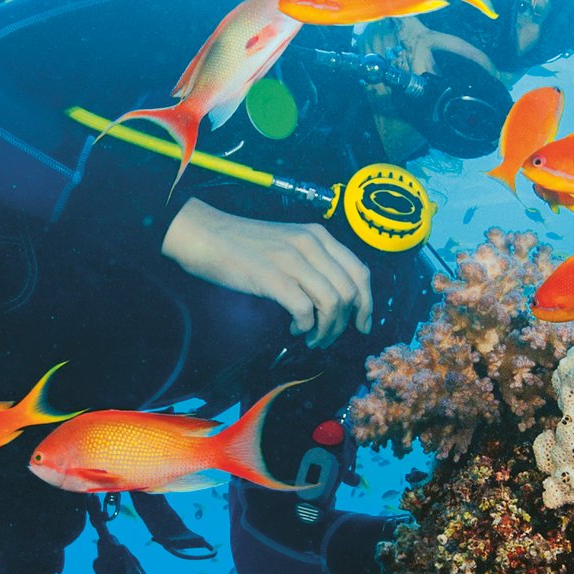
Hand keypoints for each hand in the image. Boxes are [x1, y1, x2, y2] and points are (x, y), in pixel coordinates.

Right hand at [162, 200, 371, 339]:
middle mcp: (311, 244)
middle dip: (344, 324)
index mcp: (318, 235)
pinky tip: (295, 328)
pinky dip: (305, 326)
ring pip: (332, 303)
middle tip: (328, 338)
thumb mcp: (288, 242)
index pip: (360, 271)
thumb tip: (335, 297)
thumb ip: (314, 260)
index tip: (361, 325)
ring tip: (312, 338)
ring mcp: (292, 260)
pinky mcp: (272, 277)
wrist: (207, 236)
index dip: (367, 303)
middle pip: (350, 292)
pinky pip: (305, 310)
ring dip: (326, 330)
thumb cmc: (245, 244)